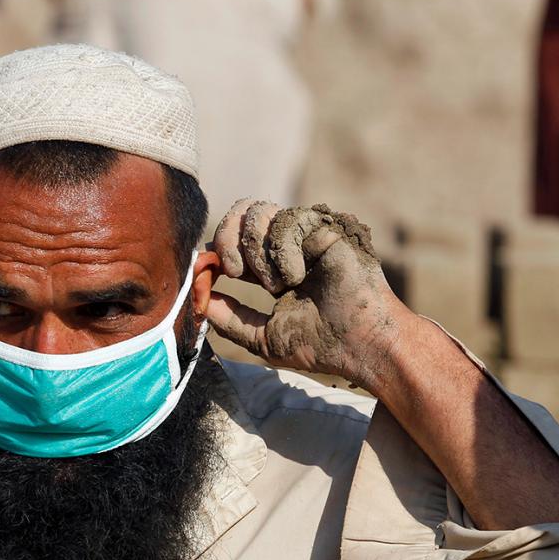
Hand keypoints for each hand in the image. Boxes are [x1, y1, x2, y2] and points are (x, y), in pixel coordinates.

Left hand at [205, 200, 411, 391]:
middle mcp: (288, 248)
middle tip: (233, 271)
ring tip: (278, 283)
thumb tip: (199, 298)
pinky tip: (298, 276)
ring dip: (257, 252)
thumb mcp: (260, 336)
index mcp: (272, 270)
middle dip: (226, 239)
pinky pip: (286, 221)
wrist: (359, 345)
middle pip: (241, 215)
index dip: (215, 251)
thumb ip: (229, 318)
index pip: (233, 243)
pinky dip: (283, 252)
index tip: (207, 271)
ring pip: (258, 213)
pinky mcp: (324, 227)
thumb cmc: (318, 345)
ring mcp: (306, 236)